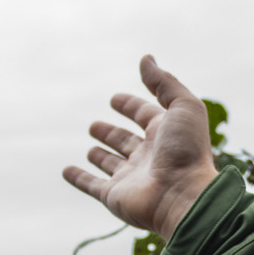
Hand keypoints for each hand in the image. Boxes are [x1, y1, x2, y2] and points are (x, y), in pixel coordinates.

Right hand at [64, 55, 218, 239]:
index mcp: (165, 134)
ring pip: (110, 164)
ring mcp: (130, 177)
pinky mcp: (114, 196)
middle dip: (111, 133)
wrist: (183, 196)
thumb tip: (146, 58)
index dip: (131, 106)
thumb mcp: (183, 106)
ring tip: (90, 149)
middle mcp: (148, 156)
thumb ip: (164, 82)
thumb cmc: (187, 151)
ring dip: (100, 156)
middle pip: (125, 141)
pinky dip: (79, 178)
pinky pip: (92, 185)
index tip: (115, 99)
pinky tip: (67, 171)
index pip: (144, 115)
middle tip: (95, 126)